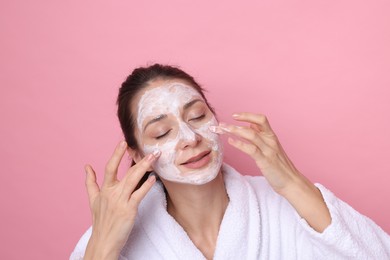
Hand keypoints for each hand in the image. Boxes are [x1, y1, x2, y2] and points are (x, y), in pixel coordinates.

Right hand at [84, 141, 159, 259]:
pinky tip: (153, 178)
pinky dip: (147, 185)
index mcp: (104, 189)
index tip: (124, 142)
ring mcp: (120, 201)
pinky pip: (139, 194)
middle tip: (153, 150)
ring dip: (146, 167)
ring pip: (134, 179)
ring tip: (155, 158)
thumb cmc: (100, 221)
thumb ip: (90, 182)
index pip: (110, 167)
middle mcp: (112, 193)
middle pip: (127, 171)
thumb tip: (87, 166)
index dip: (117, 154)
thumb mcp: (93, 200)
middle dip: (141, 159)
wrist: (103, 241)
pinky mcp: (129, 210)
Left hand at [212, 112, 300, 194]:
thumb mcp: (271, 148)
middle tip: (220, 125)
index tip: (234, 115)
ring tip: (222, 130)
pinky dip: (239, 144)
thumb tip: (250, 125)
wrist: (292, 182)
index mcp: (272, 136)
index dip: (247, 115)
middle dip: (235, 123)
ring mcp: (268, 150)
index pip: (260, 119)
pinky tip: (230, 141)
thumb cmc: (280, 167)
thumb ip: (262, 137)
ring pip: (250, 134)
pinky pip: (251, 149)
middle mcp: (270, 140)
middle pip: (253, 125)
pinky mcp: (265, 161)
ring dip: (234, 131)